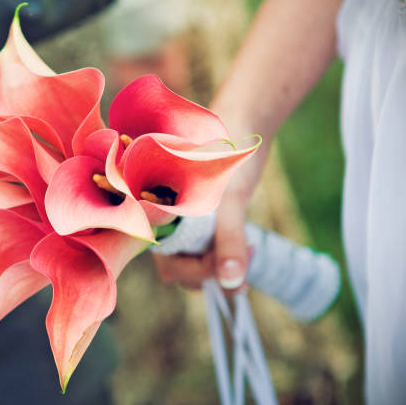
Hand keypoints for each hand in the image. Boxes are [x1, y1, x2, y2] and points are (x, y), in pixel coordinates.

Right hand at [152, 148, 256, 291]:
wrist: (237, 121)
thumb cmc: (223, 154)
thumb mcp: (230, 200)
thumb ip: (229, 242)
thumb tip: (232, 284)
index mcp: (157, 218)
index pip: (172, 268)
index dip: (202, 272)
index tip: (236, 266)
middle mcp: (164, 225)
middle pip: (182, 270)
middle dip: (212, 272)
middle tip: (246, 258)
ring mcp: (181, 222)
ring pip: (195, 261)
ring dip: (220, 265)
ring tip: (249, 251)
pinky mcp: (199, 218)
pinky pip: (207, 248)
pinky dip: (225, 252)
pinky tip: (247, 247)